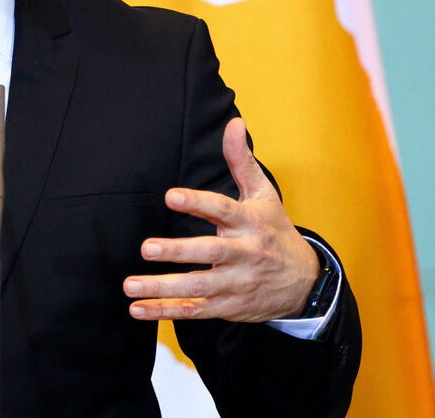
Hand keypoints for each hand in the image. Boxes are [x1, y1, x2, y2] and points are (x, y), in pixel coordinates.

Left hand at [123, 118, 318, 322]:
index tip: (170, 196)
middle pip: (210, 252)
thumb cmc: (275, 232)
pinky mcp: (228, 306)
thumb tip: (233, 122)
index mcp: (250, 222)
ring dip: (162, 288)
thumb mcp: (264, 195)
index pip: (223, 210)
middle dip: (177, 251)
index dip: (197, 203)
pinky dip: (165, 311)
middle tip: (146, 248)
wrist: (305, 284)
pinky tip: (138, 308)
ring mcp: (236, 283)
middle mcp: (245, 254)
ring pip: (198, 286)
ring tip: (129, 284)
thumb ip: (242, 161)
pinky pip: (194, 310)